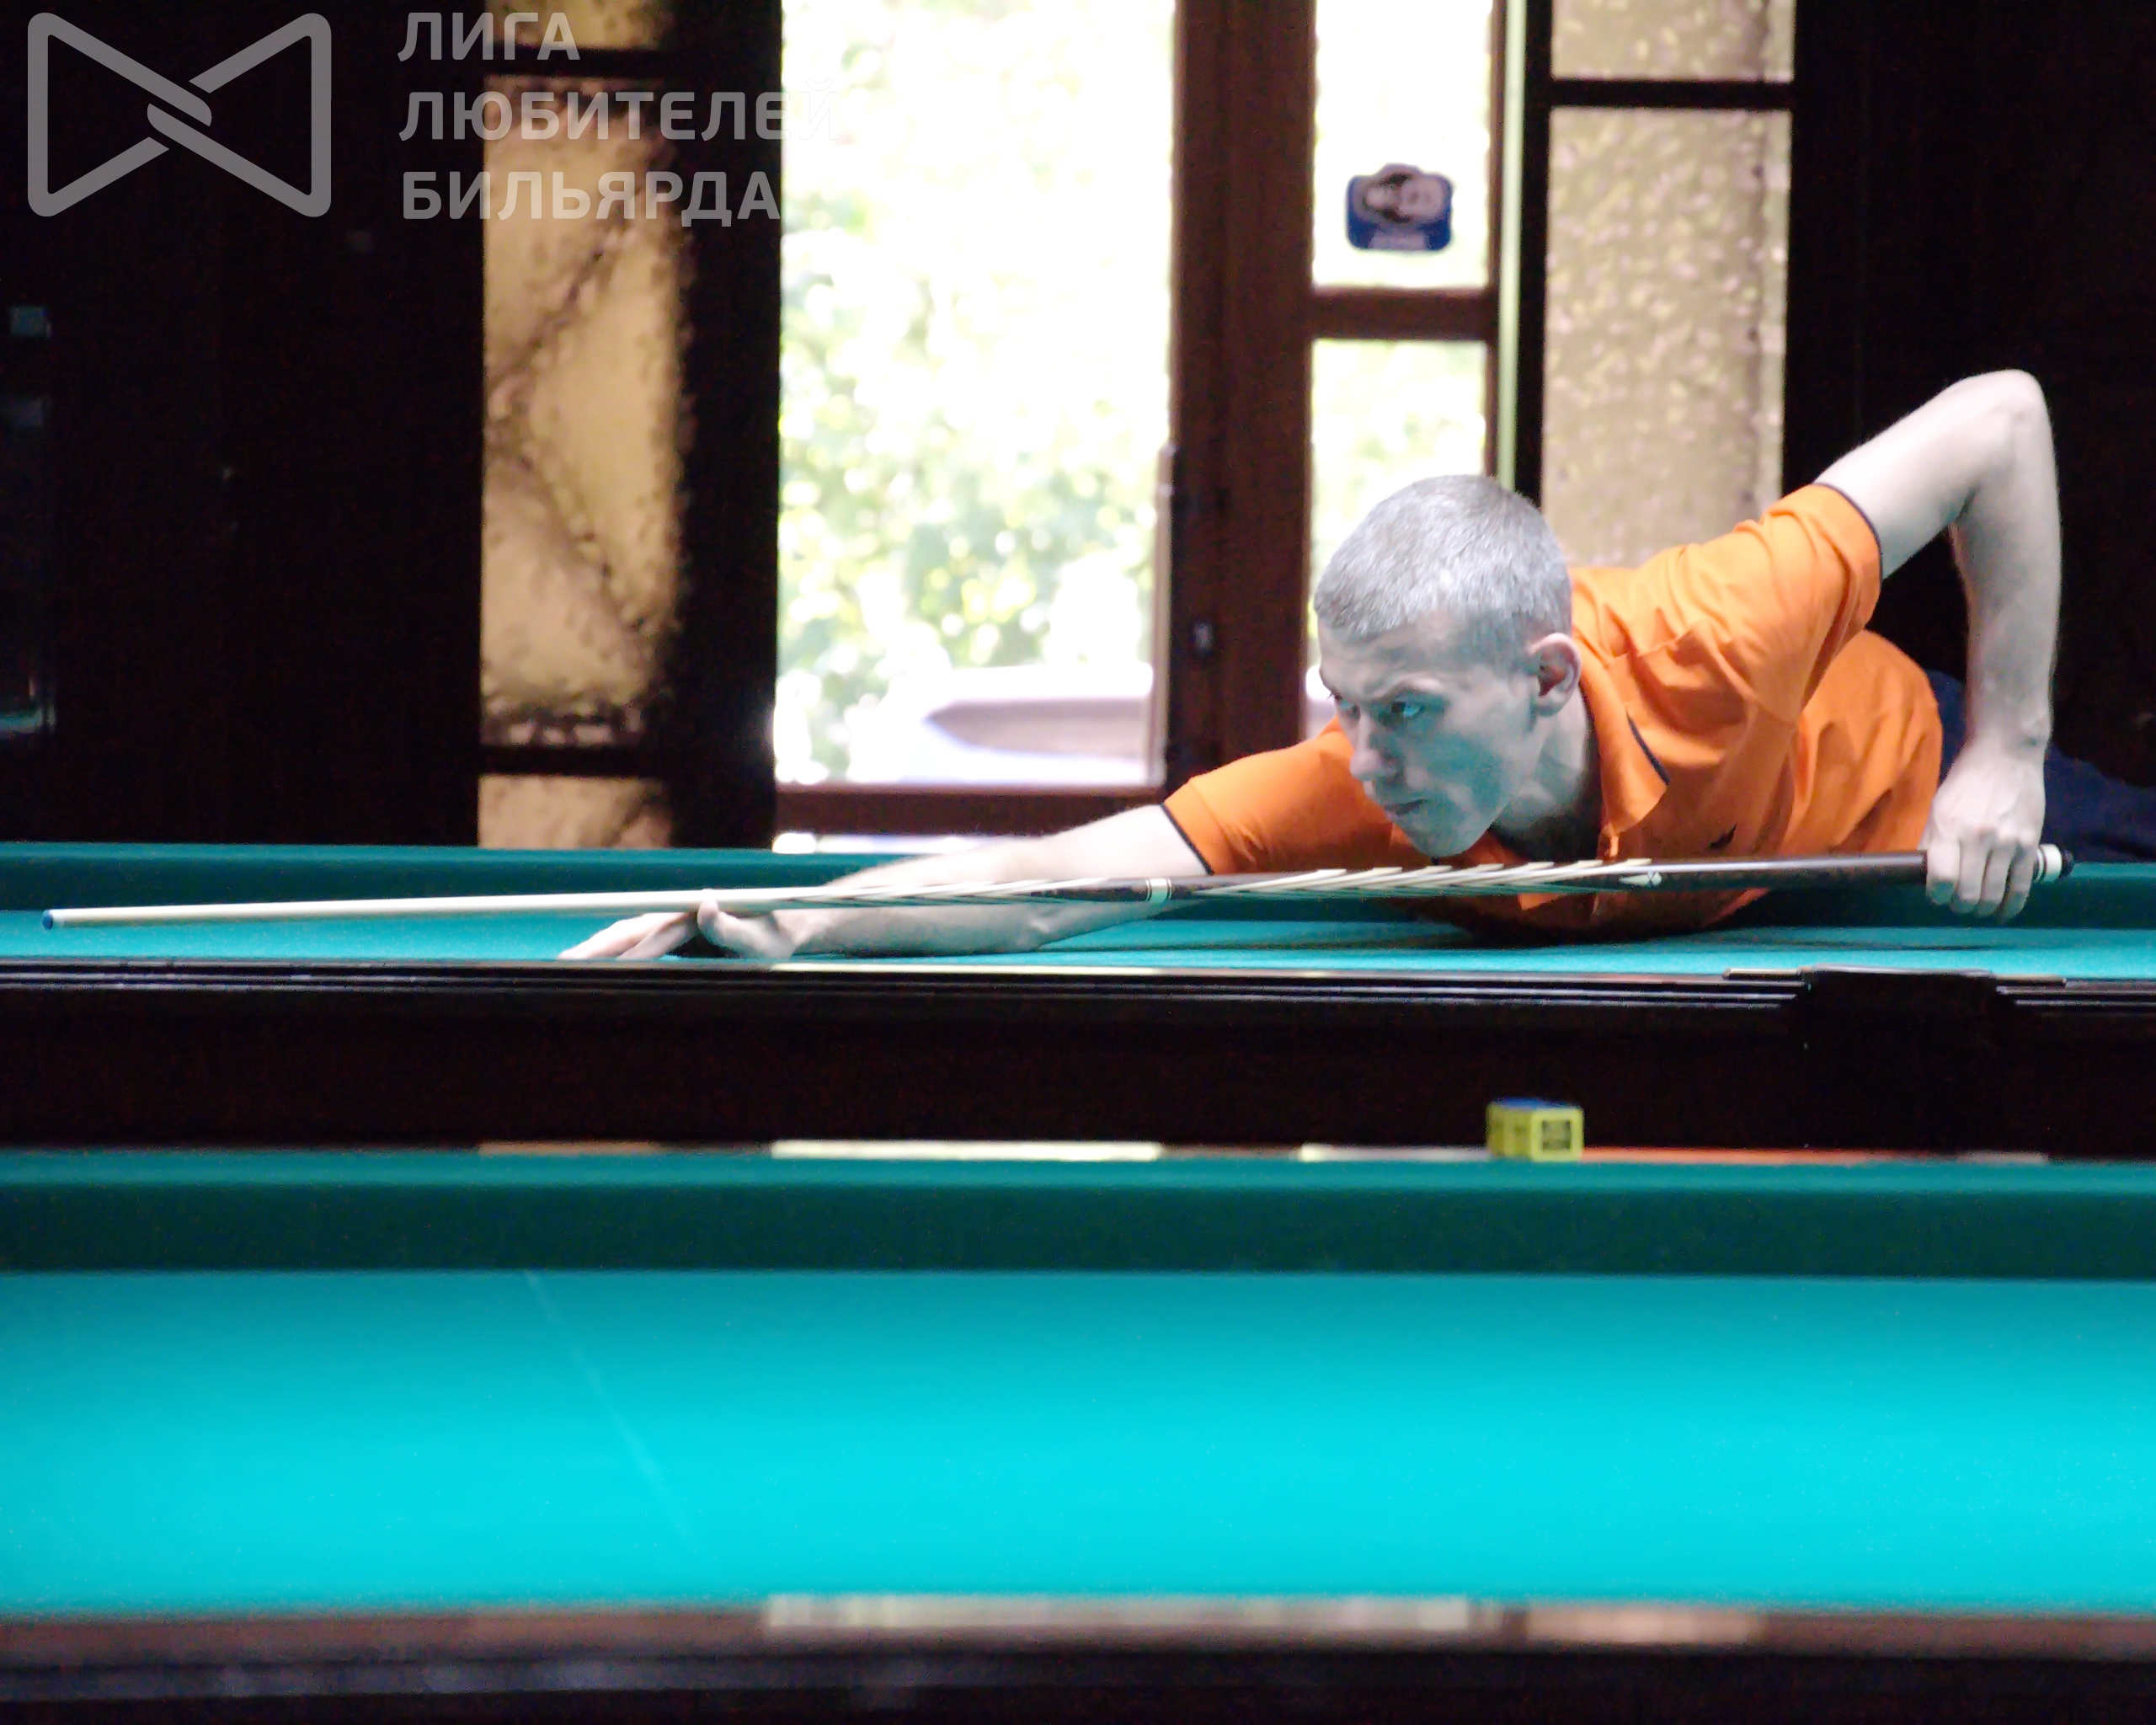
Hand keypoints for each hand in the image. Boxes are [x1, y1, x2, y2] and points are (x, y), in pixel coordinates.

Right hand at [557, 898, 805, 960]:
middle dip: (594, 949)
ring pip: (627, 933)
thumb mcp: (762, 939)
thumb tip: (703, 902)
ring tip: (564, 963)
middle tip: (560, 965)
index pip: (651, 938)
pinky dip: (611, 950)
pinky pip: (636, 941)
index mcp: (695, 915)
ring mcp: (676, 922)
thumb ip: (732, 927)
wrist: (787, 924)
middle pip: (628, 931)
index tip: (593, 966)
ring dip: (596, 948)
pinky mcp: (676, 933)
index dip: (622, 953)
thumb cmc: (776, 938)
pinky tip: (591, 961)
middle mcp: (680, 913)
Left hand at [1923, 741, 2045, 919]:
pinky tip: (2003, 911)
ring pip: (1994, 895)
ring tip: (1977, 906)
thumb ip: (1931, 842)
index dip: (1937, 895)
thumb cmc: (1965, 782)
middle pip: (1968, 893)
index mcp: (1950, 828)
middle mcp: (1979, 838)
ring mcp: (2008, 843)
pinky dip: (2011, 906)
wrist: (2006, 756)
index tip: (1937, 895)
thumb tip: (1924, 875)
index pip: (1942, 879)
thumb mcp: (1938, 807)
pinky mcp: (2031, 845)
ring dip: (1982, 908)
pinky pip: (2022, 886)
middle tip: (1957, 903)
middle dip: (1959, 906)